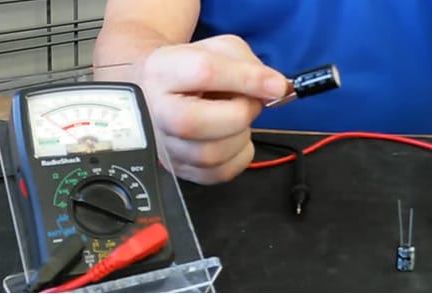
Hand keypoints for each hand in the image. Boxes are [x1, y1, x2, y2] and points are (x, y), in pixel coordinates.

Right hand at [137, 35, 288, 183]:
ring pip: (210, 154)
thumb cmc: (190, 70)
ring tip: (235, 118)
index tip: (276, 86)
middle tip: (247, 102)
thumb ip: (248, 64)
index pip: (204, 73)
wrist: (158, 92)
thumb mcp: (217, 49)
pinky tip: (232, 137)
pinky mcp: (178, 170)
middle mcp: (155, 112)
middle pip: (195, 123)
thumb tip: (276, 89)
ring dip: (240, 136)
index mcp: (161, 72)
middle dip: (239, 113)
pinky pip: (219, 174)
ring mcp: (164, 146)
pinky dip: (238, 156)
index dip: (247, 80)